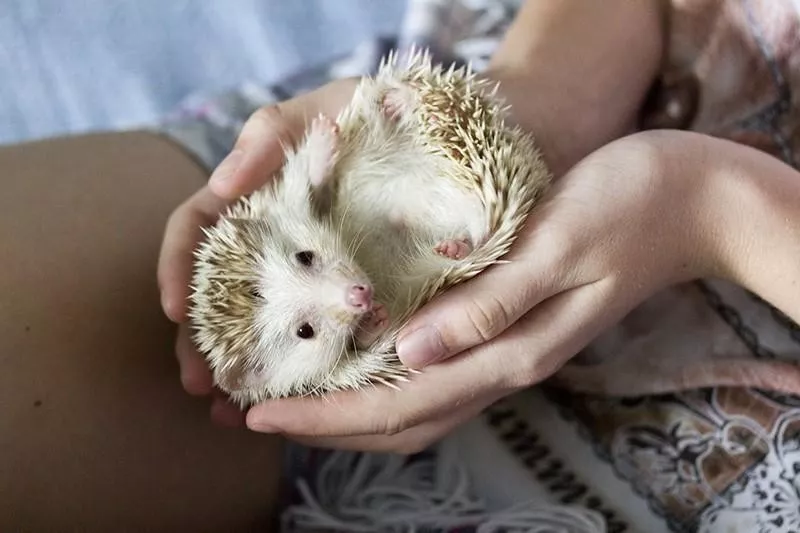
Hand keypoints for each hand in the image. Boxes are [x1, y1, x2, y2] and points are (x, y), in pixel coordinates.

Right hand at [157, 78, 358, 425]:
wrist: (449, 134)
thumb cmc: (377, 115)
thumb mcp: (324, 111)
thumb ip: (272, 135)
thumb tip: (221, 184)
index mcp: (255, 194)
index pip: (198, 230)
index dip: (178, 268)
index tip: (174, 310)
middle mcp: (275, 239)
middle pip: (219, 292)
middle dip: (201, 340)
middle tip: (198, 383)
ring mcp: (309, 270)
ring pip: (261, 324)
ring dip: (238, 366)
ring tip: (229, 409)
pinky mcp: (348, 294)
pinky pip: (315, 335)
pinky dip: (295, 368)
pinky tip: (287, 403)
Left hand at [244, 129, 727, 451]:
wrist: (687, 201)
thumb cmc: (626, 209)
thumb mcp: (558, 247)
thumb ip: (489, 307)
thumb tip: (409, 351)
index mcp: (511, 351)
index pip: (401, 405)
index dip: (328, 417)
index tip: (262, 412)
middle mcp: (503, 363)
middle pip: (400, 419)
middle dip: (325, 425)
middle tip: (255, 410)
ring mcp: (507, 350)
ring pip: (415, 404)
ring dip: (349, 409)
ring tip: (289, 393)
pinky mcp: (507, 326)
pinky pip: (435, 372)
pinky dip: (384, 378)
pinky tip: (354, 358)